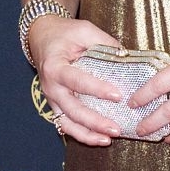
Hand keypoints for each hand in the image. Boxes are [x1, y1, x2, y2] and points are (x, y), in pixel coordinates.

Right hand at [31, 17, 129, 146]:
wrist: (42, 38)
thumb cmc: (64, 34)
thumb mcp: (84, 30)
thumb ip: (105, 42)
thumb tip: (128, 57)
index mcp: (55, 67)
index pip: (77, 81)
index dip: (97, 89)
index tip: (118, 95)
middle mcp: (51, 87)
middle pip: (72, 110)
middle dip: (95, 121)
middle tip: (116, 128)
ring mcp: (52, 99)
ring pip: (68, 123)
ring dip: (88, 134)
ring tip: (108, 140)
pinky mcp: (56, 106)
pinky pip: (67, 125)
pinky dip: (82, 135)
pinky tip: (99, 140)